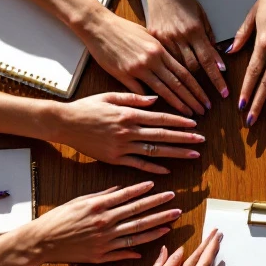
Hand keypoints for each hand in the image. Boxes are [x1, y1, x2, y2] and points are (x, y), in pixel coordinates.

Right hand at [27, 182, 180, 262]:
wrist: (42, 242)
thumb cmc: (58, 218)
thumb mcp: (78, 200)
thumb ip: (101, 195)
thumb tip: (120, 189)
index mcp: (98, 206)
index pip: (128, 196)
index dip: (145, 192)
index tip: (159, 188)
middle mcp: (104, 222)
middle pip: (138, 213)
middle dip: (159, 207)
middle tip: (175, 203)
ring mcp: (104, 240)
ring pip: (137, 233)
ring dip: (157, 227)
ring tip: (172, 222)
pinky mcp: (101, 255)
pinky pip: (125, 251)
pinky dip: (140, 248)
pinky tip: (155, 242)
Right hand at [53, 92, 203, 173]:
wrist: (64, 123)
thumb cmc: (87, 107)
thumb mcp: (110, 96)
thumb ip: (134, 98)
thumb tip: (156, 99)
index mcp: (129, 114)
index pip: (161, 118)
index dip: (180, 122)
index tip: (195, 125)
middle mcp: (128, 130)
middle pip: (162, 135)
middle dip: (184, 138)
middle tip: (202, 141)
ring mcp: (121, 146)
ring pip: (154, 151)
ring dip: (175, 153)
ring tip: (192, 155)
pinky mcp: (114, 159)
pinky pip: (137, 164)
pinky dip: (153, 168)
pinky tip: (167, 170)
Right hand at [75, 10, 209, 115]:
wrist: (98, 25)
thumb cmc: (122, 28)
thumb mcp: (147, 35)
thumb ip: (161, 50)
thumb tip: (173, 63)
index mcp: (160, 49)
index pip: (184, 73)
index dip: (197, 88)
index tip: (205, 99)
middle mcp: (151, 60)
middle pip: (177, 84)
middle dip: (192, 100)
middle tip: (203, 112)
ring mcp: (137, 68)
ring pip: (162, 91)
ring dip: (177, 104)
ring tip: (188, 115)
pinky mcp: (122, 75)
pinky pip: (138, 92)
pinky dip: (149, 101)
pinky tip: (158, 111)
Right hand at [145, 0, 228, 97]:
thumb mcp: (200, 14)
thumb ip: (208, 36)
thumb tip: (216, 57)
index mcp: (194, 30)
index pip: (208, 60)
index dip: (216, 78)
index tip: (223, 92)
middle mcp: (179, 37)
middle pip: (192, 69)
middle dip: (200, 89)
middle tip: (206, 104)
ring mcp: (163, 39)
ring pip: (176, 68)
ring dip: (184, 86)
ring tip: (191, 101)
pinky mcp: (153, 40)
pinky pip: (163, 61)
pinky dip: (169, 73)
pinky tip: (172, 85)